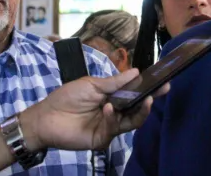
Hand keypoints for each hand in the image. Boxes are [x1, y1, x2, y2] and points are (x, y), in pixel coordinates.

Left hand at [20, 69, 168, 150]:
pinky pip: (114, 129)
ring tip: (144, 99)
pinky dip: (112, 117)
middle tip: (162, 90)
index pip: (135, 93)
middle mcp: (115, 112)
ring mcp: (109, 126)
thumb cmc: (68, 97)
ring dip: (140, 110)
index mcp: (113, 97)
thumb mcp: (92, 84)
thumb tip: (137, 72)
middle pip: (138, 108)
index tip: (163, 81)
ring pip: (132, 121)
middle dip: (151, 99)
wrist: (47, 116)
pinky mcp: (102, 138)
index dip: (149, 88)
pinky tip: (108, 108)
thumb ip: (115, 82)